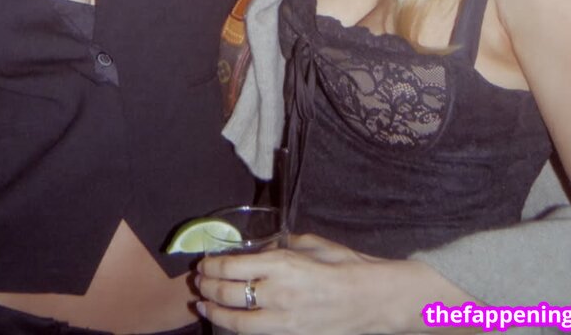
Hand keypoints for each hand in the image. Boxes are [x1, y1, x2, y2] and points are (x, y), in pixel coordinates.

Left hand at [196, 238, 468, 334]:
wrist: (371, 299)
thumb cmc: (344, 264)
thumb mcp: (309, 243)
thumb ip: (280, 246)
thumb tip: (259, 250)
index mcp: (282, 264)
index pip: (232, 267)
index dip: (212, 266)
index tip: (205, 262)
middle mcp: (278, 293)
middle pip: (228, 294)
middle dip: (208, 288)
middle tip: (199, 282)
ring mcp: (284, 322)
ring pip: (237, 323)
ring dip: (215, 313)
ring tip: (204, 306)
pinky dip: (238, 329)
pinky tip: (230, 323)